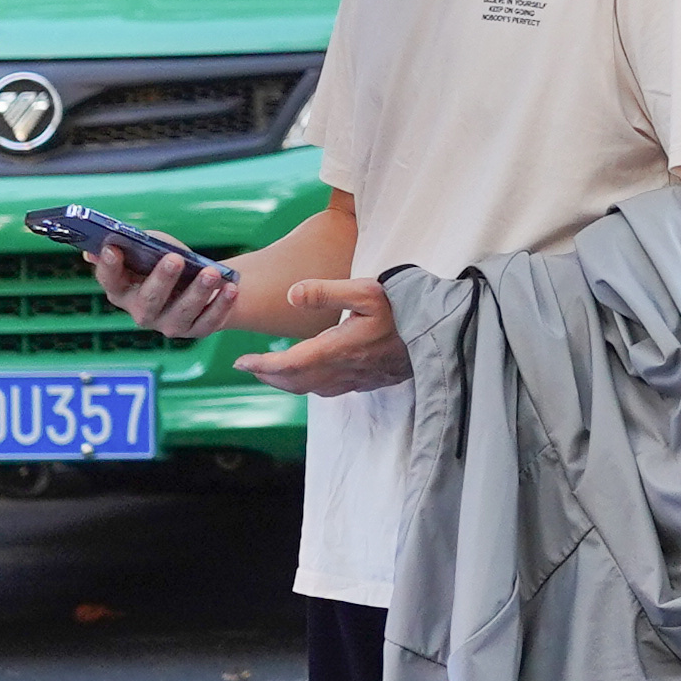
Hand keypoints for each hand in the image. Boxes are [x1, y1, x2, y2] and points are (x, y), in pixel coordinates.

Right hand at [88, 237, 241, 341]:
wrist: (201, 281)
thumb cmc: (169, 261)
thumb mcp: (154, 249)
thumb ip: (137, 244)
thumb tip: (108, 244)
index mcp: (123, 290)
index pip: (109, 281)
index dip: (109, 267)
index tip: (113, 249)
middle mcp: (141, 312)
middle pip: (148, 300)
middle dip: (162, 279)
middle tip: (175, 259)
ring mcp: (168, 325)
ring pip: (181, 312)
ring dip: (197, 292)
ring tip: (212, 272)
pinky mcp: (195, 330)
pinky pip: (208, 321)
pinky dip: (221, 305)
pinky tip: (231, 288)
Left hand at [253, 274, 403, 394]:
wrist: (439, 331)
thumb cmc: (404, 307)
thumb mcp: (365, 290)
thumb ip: (325, 292)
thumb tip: (291, 294)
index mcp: (337, 348)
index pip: (289, 364)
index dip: (262, 365)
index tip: (241, 362)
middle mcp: (344, 369)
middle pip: (296, 382)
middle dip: (269, 377)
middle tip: (250, 367)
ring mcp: (358, 378)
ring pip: (312, 390)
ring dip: (288, 383)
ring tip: (273, 373)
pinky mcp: (370, 381)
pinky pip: (331, 390)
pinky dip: (310, 385)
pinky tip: (312, 376)